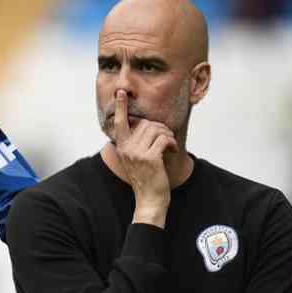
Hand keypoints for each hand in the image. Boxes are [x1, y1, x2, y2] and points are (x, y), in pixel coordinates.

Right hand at [113, 90, 177, 225]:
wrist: (149, 200)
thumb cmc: (146, 179)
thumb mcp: (136, 159)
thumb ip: (137, 143)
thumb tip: (148, 126)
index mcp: (121, 147)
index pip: (119, 122)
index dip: (120, 107)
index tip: (120, 92)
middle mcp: (126, 148)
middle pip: (146, 123)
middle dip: (160, 128)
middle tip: (167, 139)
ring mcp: (136, 153)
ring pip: (156, 130)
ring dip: (168, 135)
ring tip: (170, 145)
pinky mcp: (149, 158)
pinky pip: (164, 139)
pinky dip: (172, 142)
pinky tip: (172, 150)